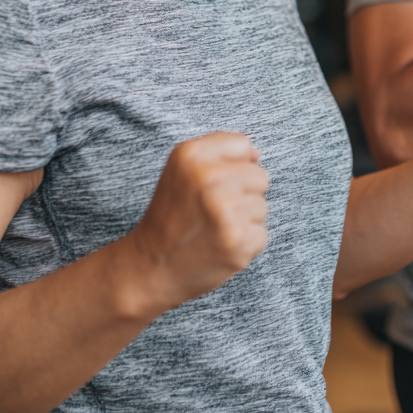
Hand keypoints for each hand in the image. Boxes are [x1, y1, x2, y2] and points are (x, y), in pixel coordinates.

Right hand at [126, 132, 268, 309]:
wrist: (151, 267)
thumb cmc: (171, 214)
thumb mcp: (182, 168)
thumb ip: (219, 151)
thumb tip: (257, 156)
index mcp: (192, 154)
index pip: (243, 145)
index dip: (232, 166)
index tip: (212, 184)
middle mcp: (209, 178)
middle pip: (260, 176)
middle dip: (242, 194)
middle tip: (213, 210)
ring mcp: (225, 210)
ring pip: (262, 206)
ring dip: (244, 220)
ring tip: (214, 228)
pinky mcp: (238, 240)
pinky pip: (262, 234)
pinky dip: (245, 244)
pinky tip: (219, 246)